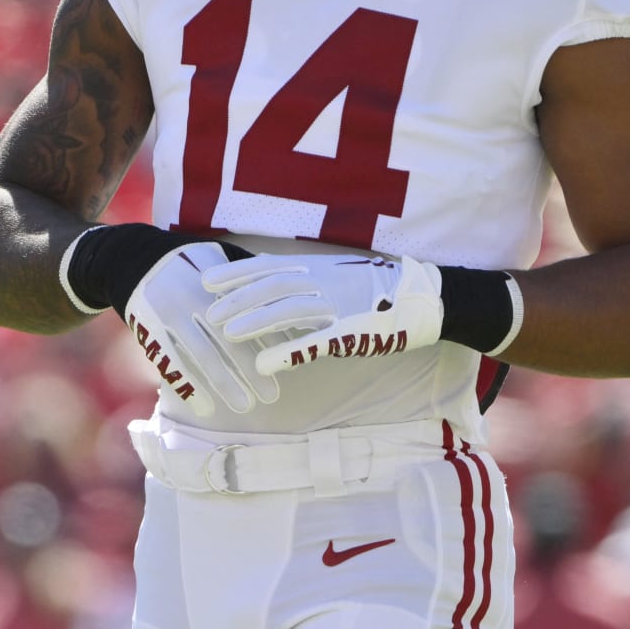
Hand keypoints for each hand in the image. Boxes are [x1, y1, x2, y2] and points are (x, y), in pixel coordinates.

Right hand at [122, 241, 282, 416]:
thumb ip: (244, 278)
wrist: (133, 260)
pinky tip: (205, 407)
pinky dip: (188, 386)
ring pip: (202, 355)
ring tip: (245, 405)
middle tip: (271, 395)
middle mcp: (194, 299)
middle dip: (251, 370)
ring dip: (224, 383)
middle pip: (228, 340)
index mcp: (215, 283)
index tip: (285, 363)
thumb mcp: (215, 260)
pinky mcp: (151, 331)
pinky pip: (171, 362)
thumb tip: (283, 296)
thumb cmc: (186, 263)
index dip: (267, 341)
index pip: (246, 315)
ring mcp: (170, 316)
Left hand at [203, 253, 444, 376]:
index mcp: (319, 265)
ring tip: (228, 333)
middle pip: (273, 285)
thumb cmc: (378, 287)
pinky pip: (313, 341)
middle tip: (211, 310)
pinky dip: (287, 352)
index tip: (207, 279)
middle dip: (239, 297)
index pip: (270, 265)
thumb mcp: (338, 271)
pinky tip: (264, 364)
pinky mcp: (351, 331)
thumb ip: (306, 273)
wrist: (422, 297)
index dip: (237, 273)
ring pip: (288, 310)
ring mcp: (338, 304)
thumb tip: (270, 271)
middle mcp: (325, 280)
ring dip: (256, 321)